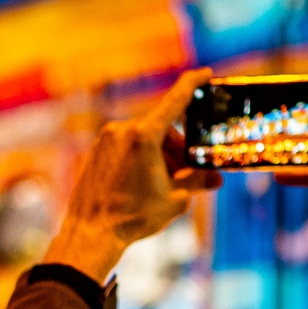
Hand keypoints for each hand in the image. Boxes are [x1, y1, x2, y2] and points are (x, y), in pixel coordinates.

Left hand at [43, 68, 222, 281]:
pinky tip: (141, 185)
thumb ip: (197, 182)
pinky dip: (139, 159)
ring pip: (144, 139)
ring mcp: (106, 139)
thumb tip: (216, 179)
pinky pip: (125, 147)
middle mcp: (122, 130)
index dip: (193, 84)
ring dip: (158, 157)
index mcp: (144, 136)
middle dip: (177, 151)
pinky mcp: (96, 150)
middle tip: (188, 176)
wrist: (91, 235)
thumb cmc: (133, 218)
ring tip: (163, 186)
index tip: (205, 73)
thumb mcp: (174, 199)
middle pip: (162, 130)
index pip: (175, 100)